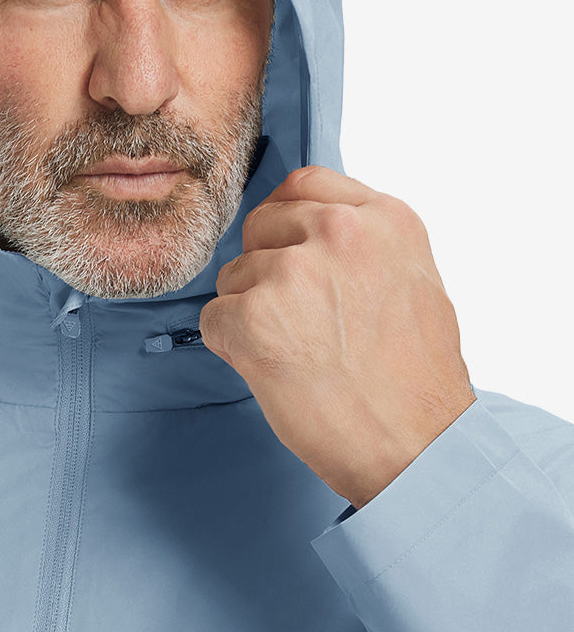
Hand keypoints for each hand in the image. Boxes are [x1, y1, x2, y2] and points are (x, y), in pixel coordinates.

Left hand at [199, 166, 476, 508]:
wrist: (418, 447)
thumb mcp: (412, 279)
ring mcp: (292, 271)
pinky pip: (214, 319)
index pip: (303, 184)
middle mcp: (338, 231)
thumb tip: (311, 222)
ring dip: (251, 312)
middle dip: (267, 269)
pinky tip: (275, 372)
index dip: (288, 222)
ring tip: (300, 354)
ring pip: (235, 275)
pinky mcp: (253, 317)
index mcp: (383, 217)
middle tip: (301, 321)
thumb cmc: (416, 379)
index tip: (294, 254)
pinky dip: (232, 348)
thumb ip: (364, 242)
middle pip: (261, 225)